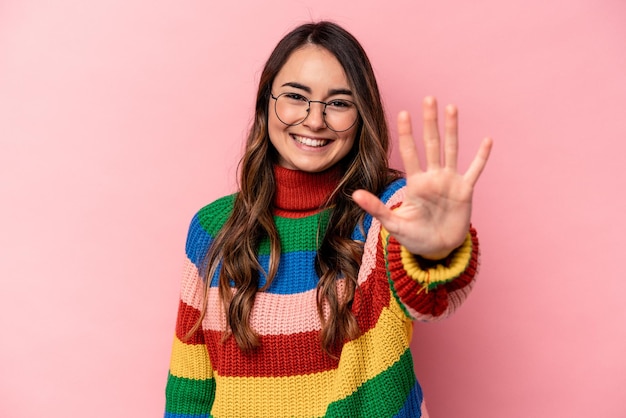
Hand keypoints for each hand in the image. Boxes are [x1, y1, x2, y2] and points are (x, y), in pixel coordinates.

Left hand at [352, 96, 492, 258]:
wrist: (437, 249)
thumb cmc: (414, 237)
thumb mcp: (393, 224)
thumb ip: (376, 208)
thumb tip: (355, 194)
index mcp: (415, 184)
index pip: (409, 153)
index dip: (406, 134)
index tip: (402, 113)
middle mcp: (433, 177)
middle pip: (431, 144)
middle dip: (429, 122)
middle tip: (428, 98)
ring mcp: (450, 182)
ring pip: (451, 150)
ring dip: (452, 130)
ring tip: (451, 108)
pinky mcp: (465, 191)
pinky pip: (474, 170)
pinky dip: (481, 157)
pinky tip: (487, 140)